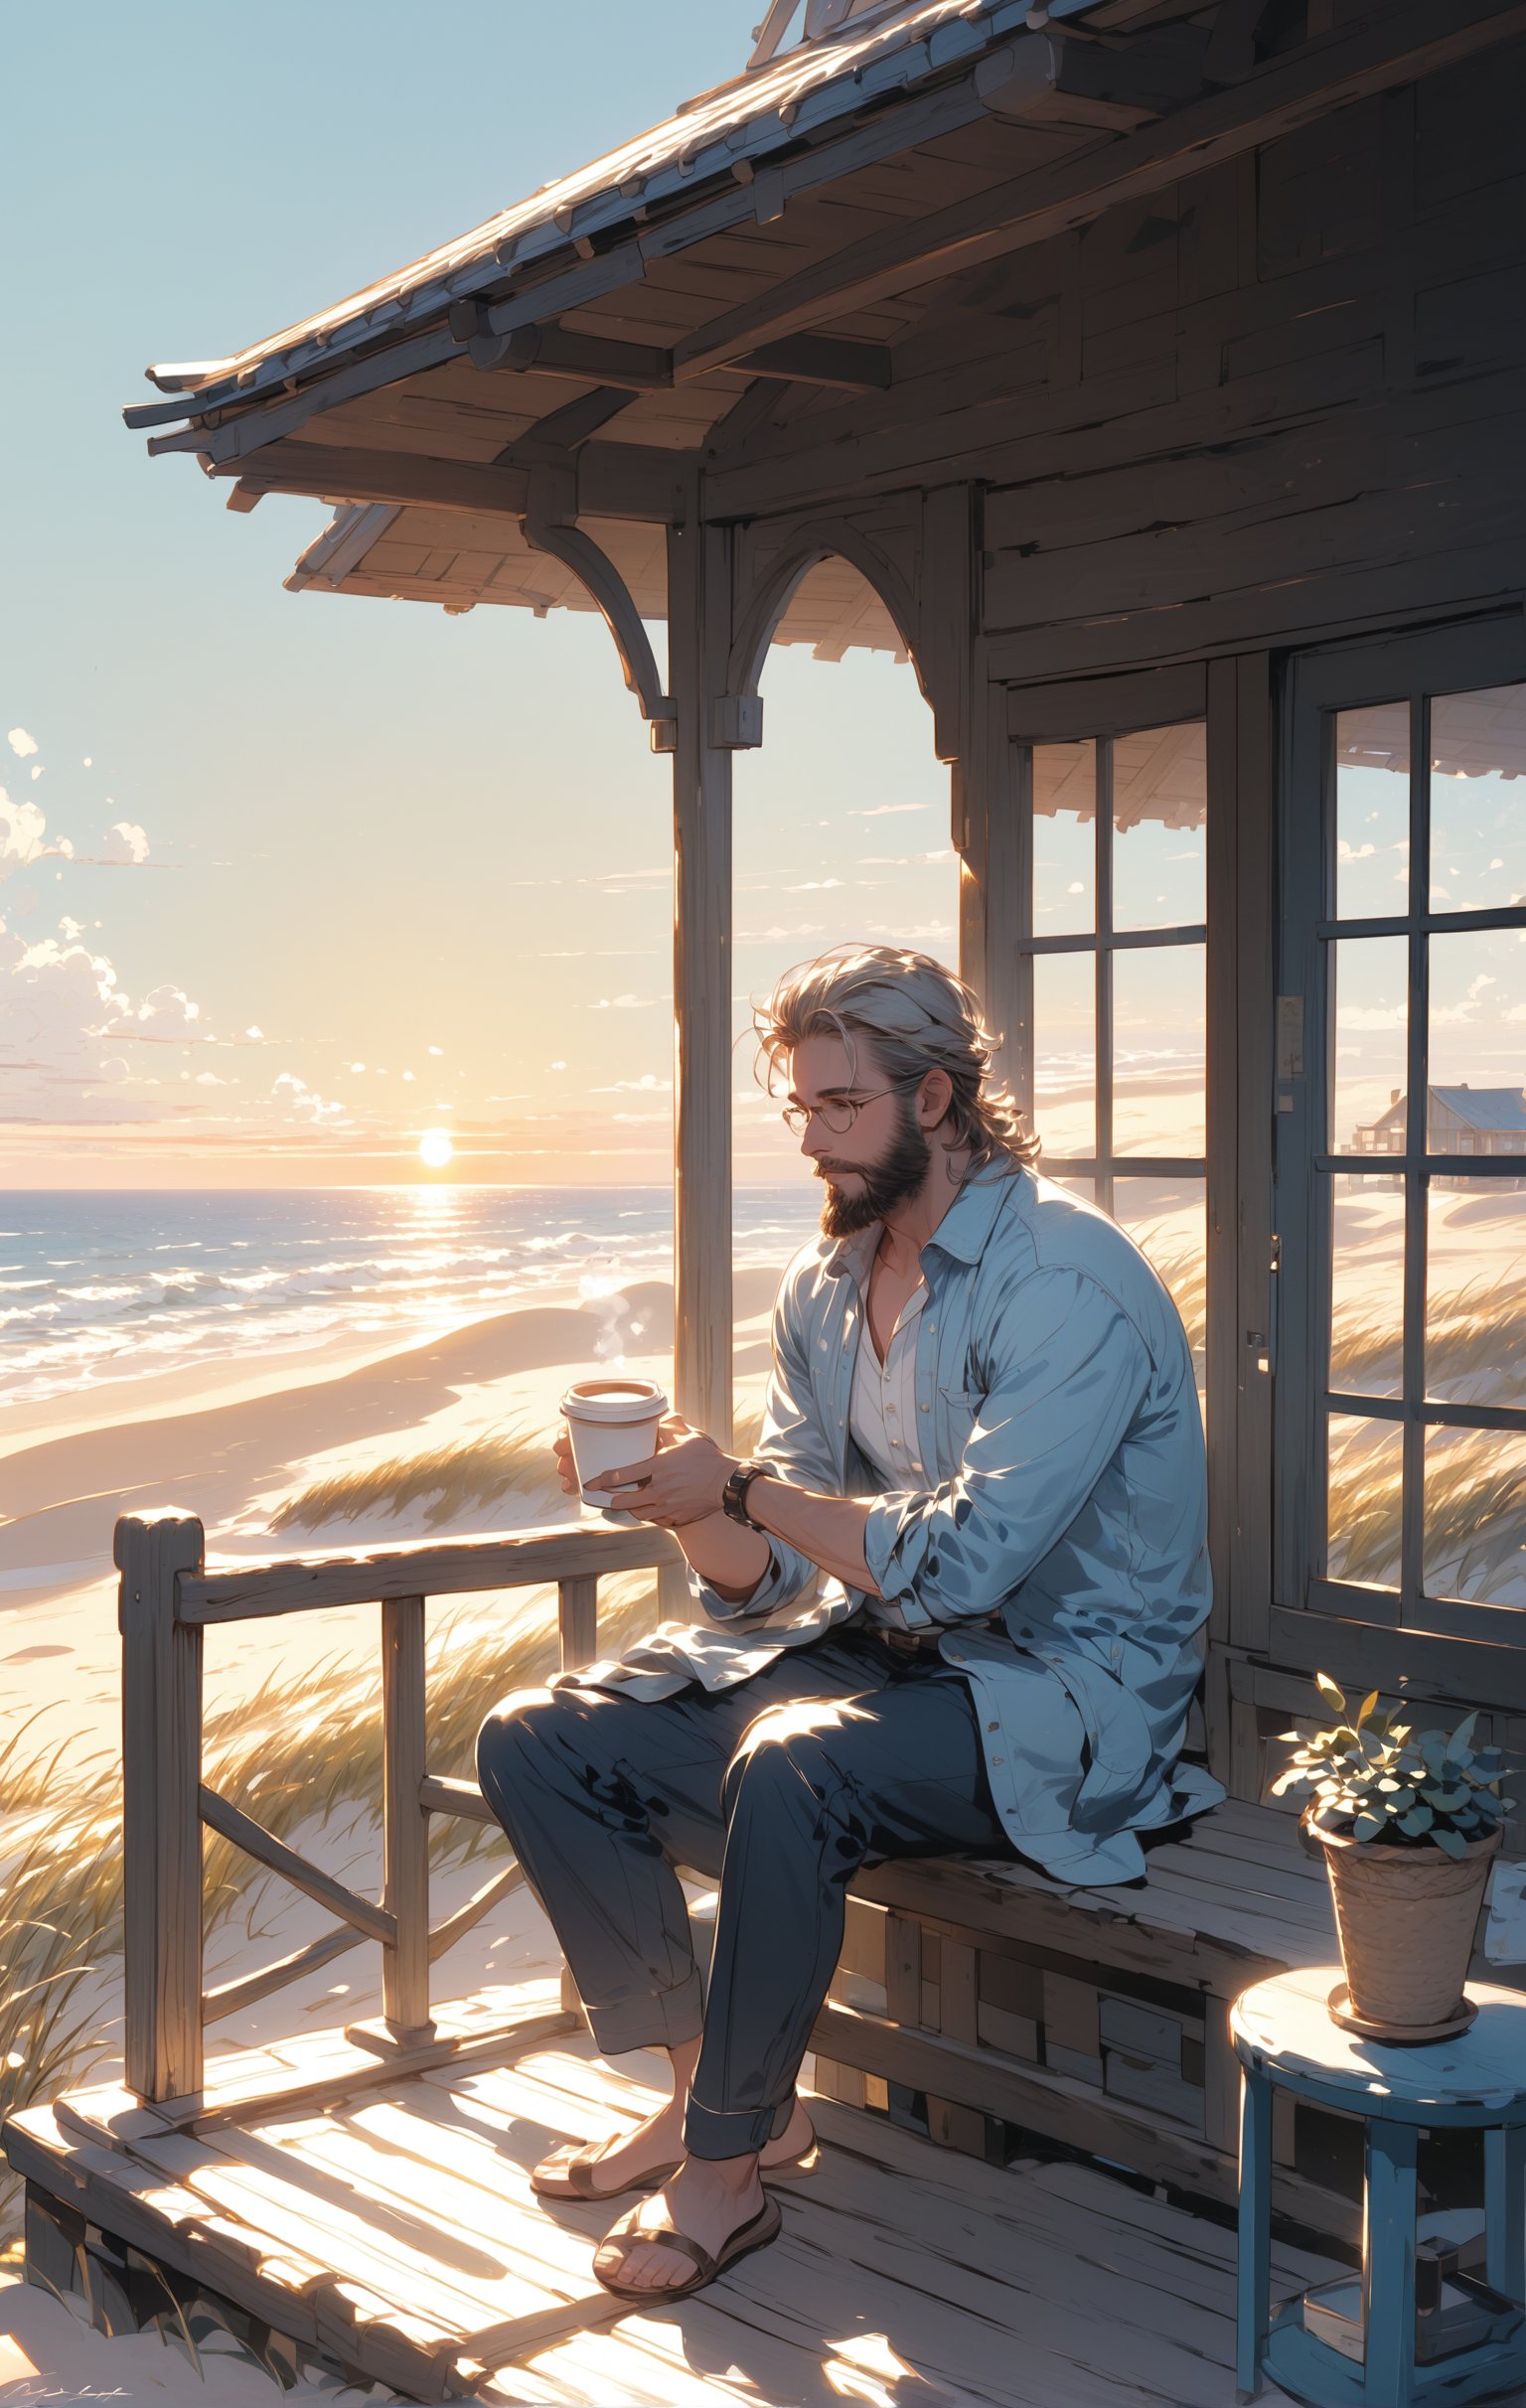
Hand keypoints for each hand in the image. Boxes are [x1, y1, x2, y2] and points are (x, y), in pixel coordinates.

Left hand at [571, 1411, 738, 1527]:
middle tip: (606, 1496)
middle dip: (612, 1499)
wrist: (727, 1483)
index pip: (621, 1475)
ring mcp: (667, 1506)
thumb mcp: (688, 1438)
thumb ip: (670, 1430)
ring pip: (638, 1513)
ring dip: (629, 1508)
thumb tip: (661, 1420)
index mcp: (658, 1467)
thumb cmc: (708, 1459)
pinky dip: (649, 1515)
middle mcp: (659, 1489)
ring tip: (627, 1503)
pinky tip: (648, 1509)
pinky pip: (656, 1520)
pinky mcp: (676, 1517)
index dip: (602, 1480)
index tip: (591, 1482)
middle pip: (624, 1500)